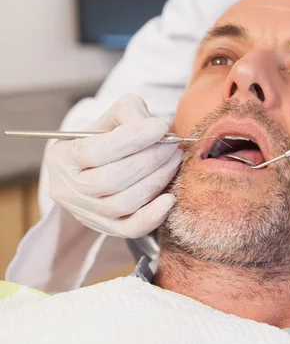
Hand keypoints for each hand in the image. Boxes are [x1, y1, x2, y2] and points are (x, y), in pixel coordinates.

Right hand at [45, 95, 182, 237]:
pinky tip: (170, 198)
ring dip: (156, 181)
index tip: (160, 127)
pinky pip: (130, 229)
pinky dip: (153, 216)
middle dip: (149, 160)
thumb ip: (130, 114)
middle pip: (110, 180)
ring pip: (122, 204)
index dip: (131, 139)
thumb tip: (155, 129)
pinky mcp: (106, 228)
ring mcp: (86, 212)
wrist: (99, 166)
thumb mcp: (113, 117)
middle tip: (172, 147)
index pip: (95, 151)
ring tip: (173, 161)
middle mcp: (67, 189)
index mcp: (62, 157)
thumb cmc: (108, 138)